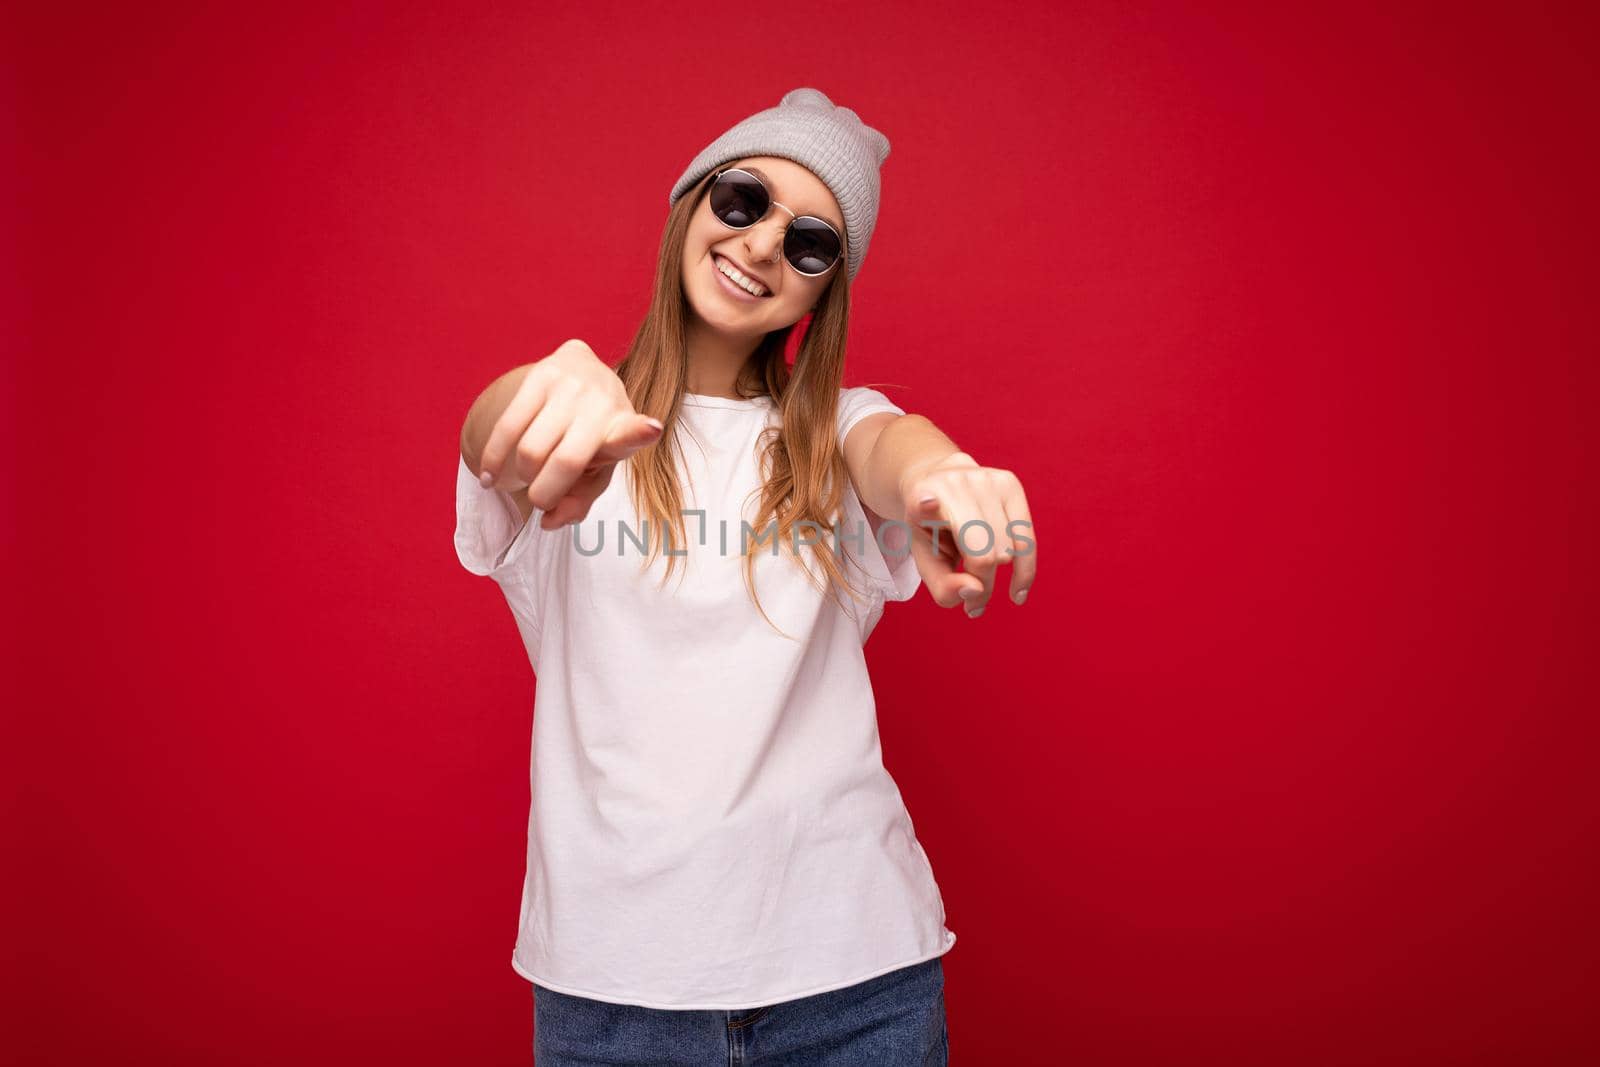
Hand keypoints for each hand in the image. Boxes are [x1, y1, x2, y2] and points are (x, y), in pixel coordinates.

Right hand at [476, 339, 663, 529]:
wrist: (581, 374)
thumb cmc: (590, 436)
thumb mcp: (594, 470)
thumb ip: (578, 502)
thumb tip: (550, 521)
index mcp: (623, 428)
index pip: (631, 434)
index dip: (640, 433)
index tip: (651, 428)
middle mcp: (602, 403)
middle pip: (566, 463)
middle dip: (544, 495)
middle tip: (540, 501)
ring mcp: (572, 386)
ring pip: (530, 451)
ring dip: (521, 477)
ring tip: (524, 478)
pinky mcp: (541, 374)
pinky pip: (507, 427)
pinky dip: (493, 459)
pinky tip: (488, 476)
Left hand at [899, 452, 1036, 617]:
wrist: (939, 483)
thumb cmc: (931, 530)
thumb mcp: (926, 562)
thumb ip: (943, 587)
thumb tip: (975, 591)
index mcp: (921, 497)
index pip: (926, 505)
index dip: (927, 506)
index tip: (926, 502)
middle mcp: (954, 483)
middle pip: (983, 555)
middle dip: (980, 585)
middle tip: (971, 602)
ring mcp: (985, 479)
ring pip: (1008, 551)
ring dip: (995, 576)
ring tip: (980, 580)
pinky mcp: (1010, 483)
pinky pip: (1027, 540)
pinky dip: (1024, 572)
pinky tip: (1017, 592)